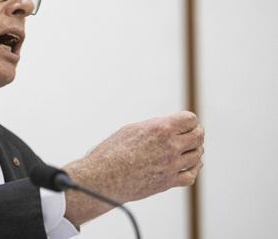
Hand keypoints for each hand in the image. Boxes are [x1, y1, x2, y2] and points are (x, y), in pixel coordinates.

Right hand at [63, 111, 203, 224]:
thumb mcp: (133, 129)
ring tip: (189, 148)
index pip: (190, 119)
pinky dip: (194, 168)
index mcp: (161, 128)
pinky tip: (192, 164)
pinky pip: (191, 175)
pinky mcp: (168, 182)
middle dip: (196, 133)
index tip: (186, 123)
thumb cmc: (112, 151)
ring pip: (197, 155)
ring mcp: (171, 165)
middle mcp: (170, 146)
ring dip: (195, 150)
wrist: (103, 177)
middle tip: (192, 133)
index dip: (189, 120)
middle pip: (198, 137)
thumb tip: (170, 127)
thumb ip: (155, 127)